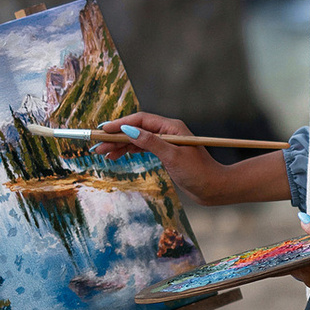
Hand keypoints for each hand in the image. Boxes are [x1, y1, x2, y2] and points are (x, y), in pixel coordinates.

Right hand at [100, 112, 291, 207]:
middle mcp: (167, 131)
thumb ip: (151, 142)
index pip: (140, 120)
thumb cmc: (198, 172)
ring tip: (102, 153)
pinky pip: (142, 148)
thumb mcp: (173, 157)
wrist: (214, 188)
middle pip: (135, 129)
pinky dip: (128, 151)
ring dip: (119, 145)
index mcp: (171, 127)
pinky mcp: (165, 153)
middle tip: (95, 146)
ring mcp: (165, 142)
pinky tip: (116, 156)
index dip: (120, 124)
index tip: (102, 130)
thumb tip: (129, 131)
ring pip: (137, 139)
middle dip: (115, 136)